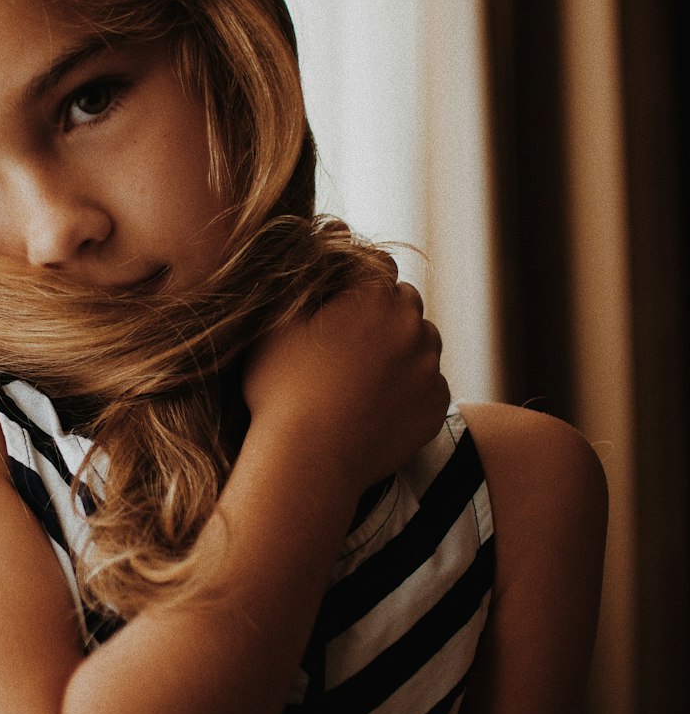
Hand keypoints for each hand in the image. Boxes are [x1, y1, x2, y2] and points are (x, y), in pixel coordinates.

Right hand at [241, 277, 447, 488]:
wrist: (308, 460)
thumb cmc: (282, 390)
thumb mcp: (278, 324)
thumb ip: (304, 282)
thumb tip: (322, 253)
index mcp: (374, 296)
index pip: (381, 267)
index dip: (360, 284)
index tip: (343, 305)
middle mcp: (411, 325)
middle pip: (406, 305)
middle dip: (384, 316)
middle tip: (351, 344)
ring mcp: (428, 367)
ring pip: (423, 344)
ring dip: (403, 351)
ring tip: (366, 378)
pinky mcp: (435, 405)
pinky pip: (429, 386)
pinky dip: (411, 391)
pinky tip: (379, 407)